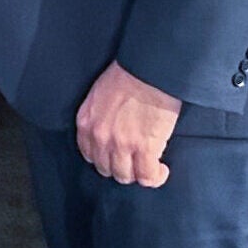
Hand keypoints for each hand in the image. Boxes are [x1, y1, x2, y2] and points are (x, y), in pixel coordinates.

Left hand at [75, 60, 181, 185]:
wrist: (149, 71)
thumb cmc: (128, 77)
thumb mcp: (99, 97)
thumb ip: (100, 119)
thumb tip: (111, 132)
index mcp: (86, 123)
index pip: (90, 155)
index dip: (106, 159)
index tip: (118, 157)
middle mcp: (99, 137)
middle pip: (106, 169)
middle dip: (122, 168)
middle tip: (136, 161)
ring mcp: (120, 145)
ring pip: (125, 176)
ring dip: (139, 174)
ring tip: (150, 166)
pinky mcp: (144, 148)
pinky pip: (148, 176)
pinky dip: (155, 177)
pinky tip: (161, 169)